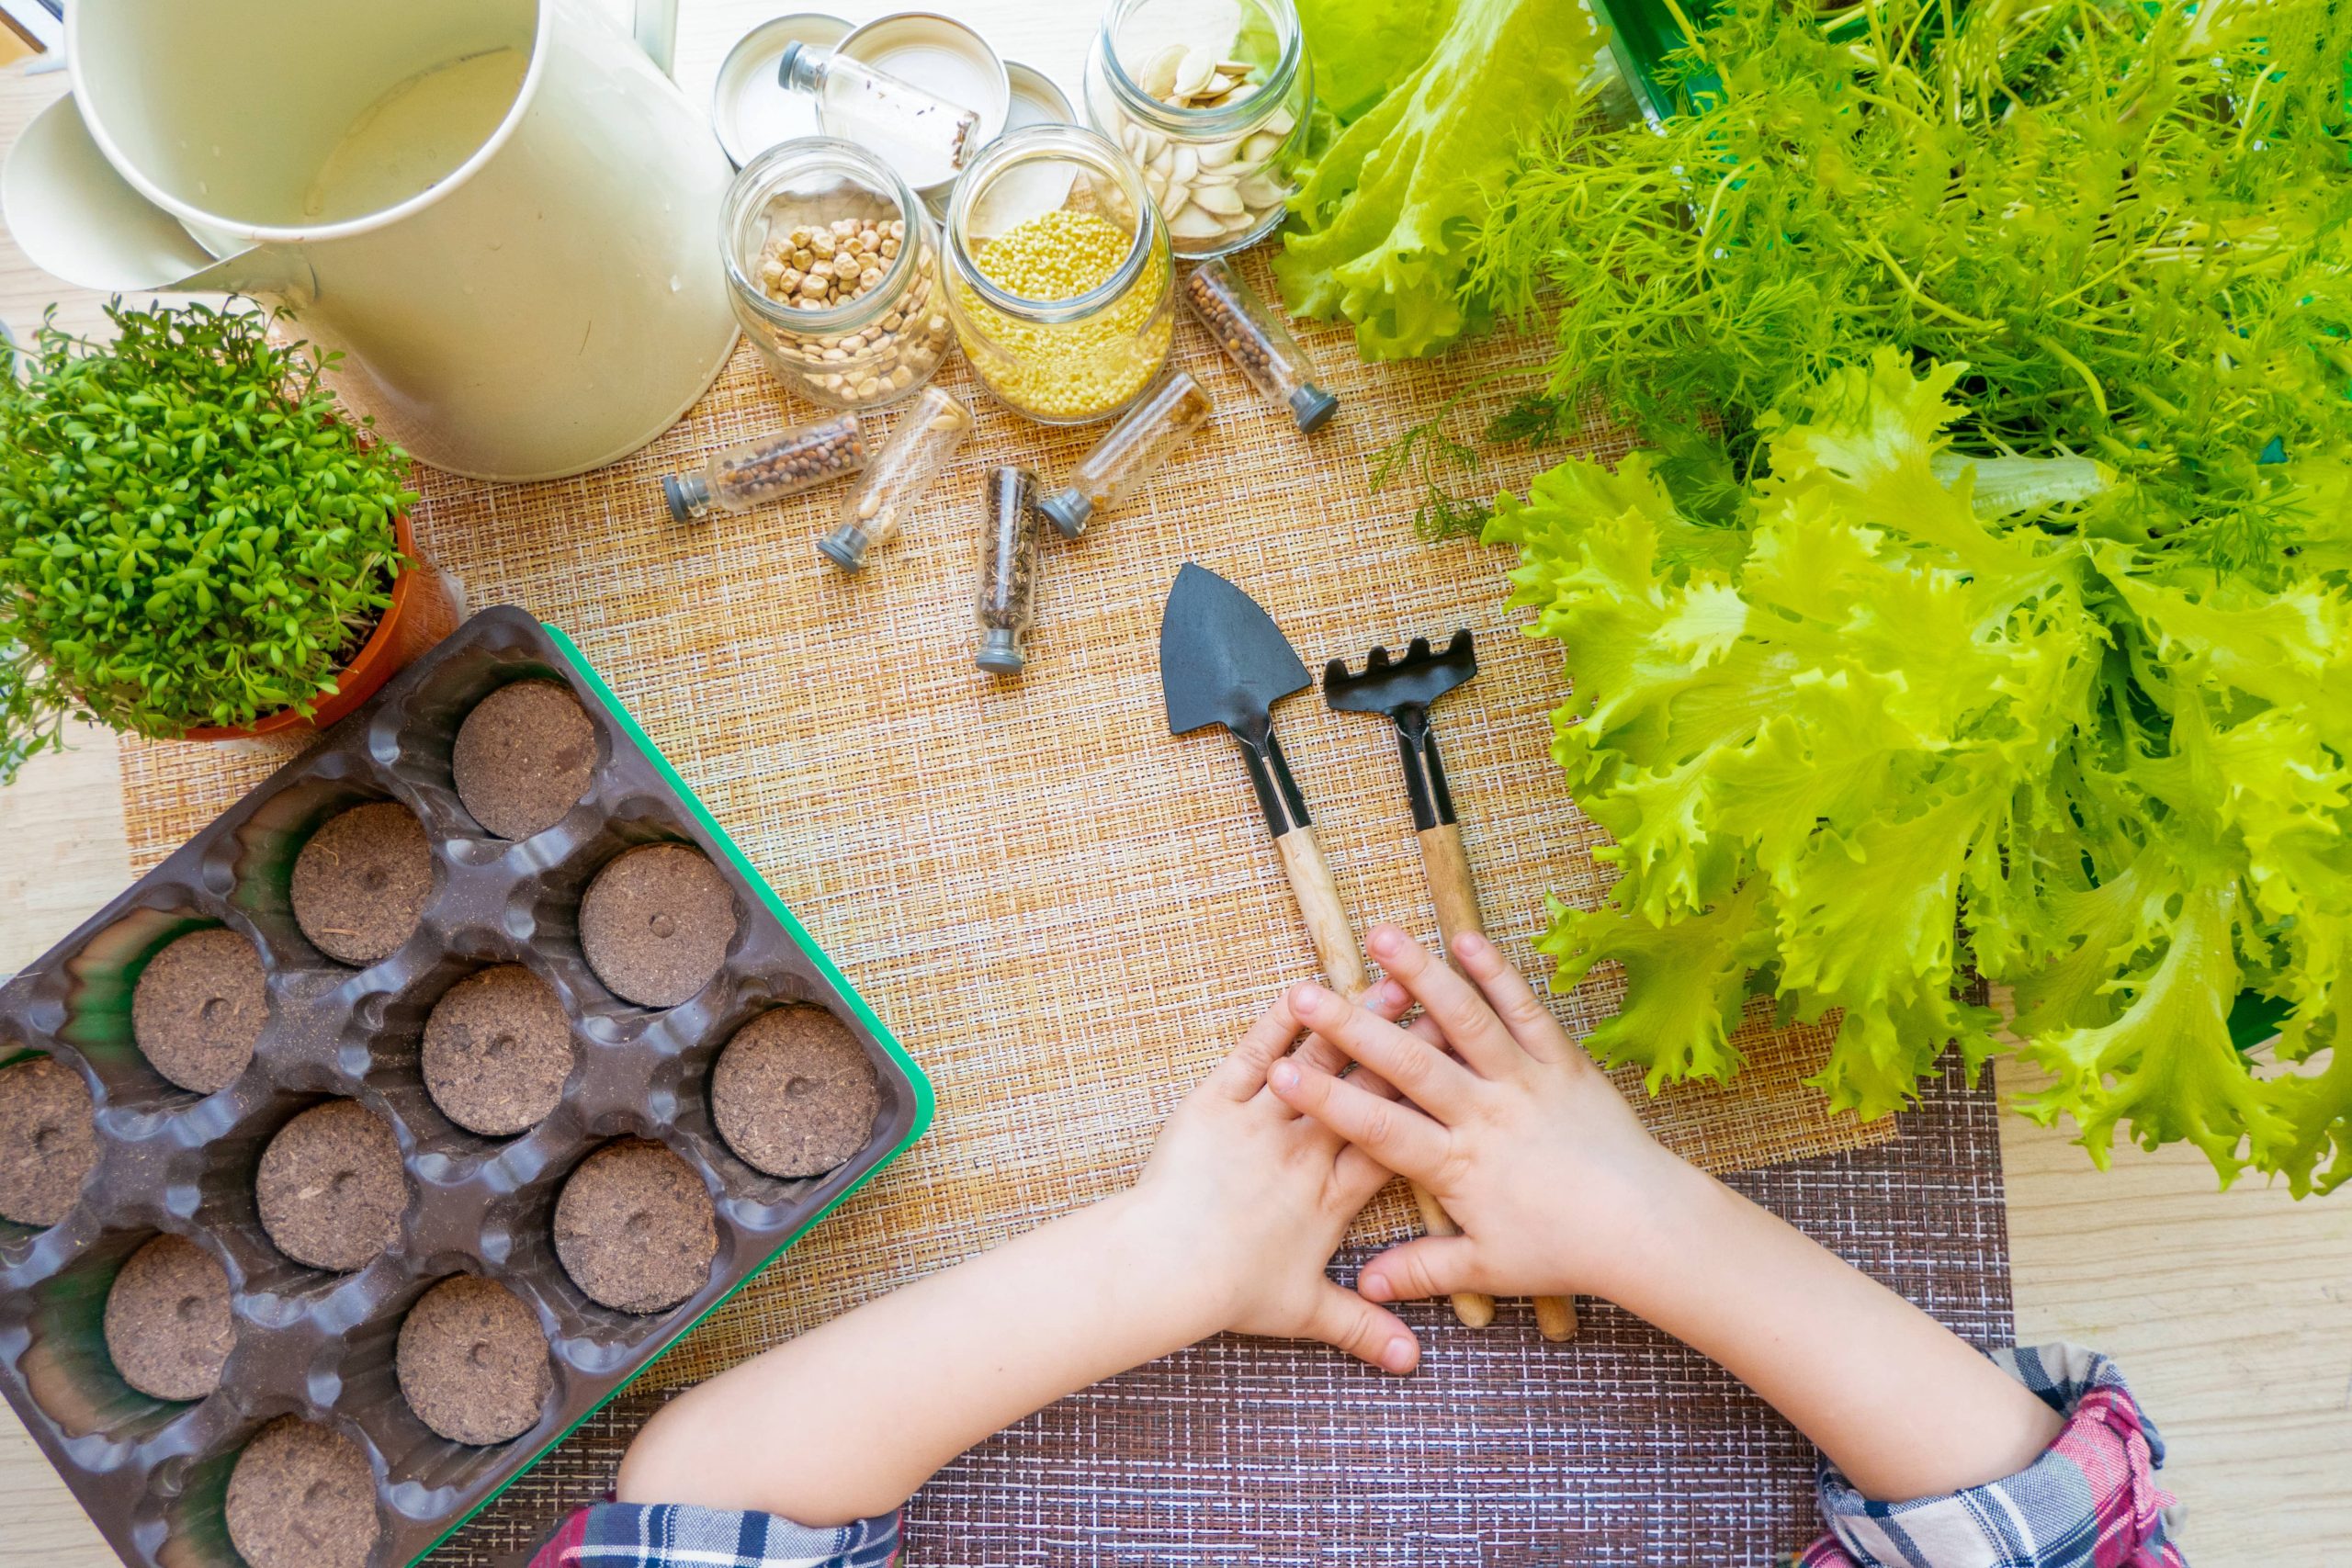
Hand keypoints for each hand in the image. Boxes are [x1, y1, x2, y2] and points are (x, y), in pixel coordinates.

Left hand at [1121, 980, 1424, 1374]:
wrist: (1165, 1268)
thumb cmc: (1230, 1292)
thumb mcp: (1303, 1313)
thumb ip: (1361, 1330)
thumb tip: (1411, 1364)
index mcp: (1335, 1195)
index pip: (1395, 1139)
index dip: (1431, 1104)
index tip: (1466, 1074)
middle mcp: (1308, 1151)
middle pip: (1370, 1090)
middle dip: (1407, 1046)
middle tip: (1443, 1007)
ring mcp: (1263, 1122)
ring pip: (1317, 1062)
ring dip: (1353, 1021)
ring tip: (1389, 983)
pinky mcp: (1216, 1104)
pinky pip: (1252, 1053)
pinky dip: (1276, 1024)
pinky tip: (1300, 991)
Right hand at [1266, 924, 1693, 1307]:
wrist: (1645, 1228)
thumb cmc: (1564, 1250)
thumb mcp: (1487, 1268)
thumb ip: (1422, 1271)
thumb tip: (1366, 1284)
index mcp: (1458, 1166)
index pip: (1378, 1129)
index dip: (1327, 1100)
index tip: (1279, 1074)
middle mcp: (1487, 1115)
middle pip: (1410, 1063)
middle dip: (1353, 1026)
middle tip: (1308, 991)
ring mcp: (1525, 1081)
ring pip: (1467, 1021)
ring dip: (1422, 976)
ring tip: (1382, 937)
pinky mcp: (1561, 1061)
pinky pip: (1526, 1011)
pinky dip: (1497, 974)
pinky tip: (1464, 938)